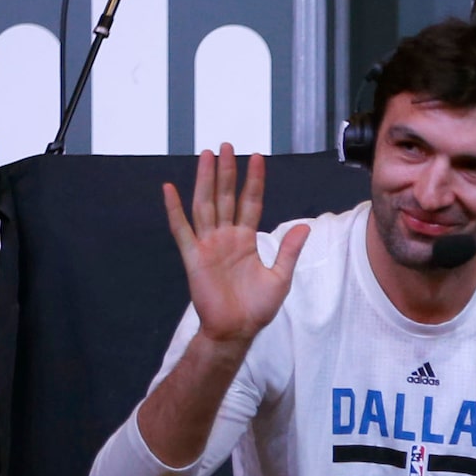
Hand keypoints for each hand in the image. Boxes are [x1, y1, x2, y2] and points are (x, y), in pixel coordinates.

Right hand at [160, 146, 309, 346]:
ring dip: (205, 180)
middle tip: (226, 145)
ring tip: (206, 155)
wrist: (236, 330)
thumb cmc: (257, 307)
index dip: (254, 181)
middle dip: (227, 171)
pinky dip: (174, 209)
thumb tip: (306, 226)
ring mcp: (208, 245)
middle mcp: (226, 237)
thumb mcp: (280, 277)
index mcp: (246, 239)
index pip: (250, 202)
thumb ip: (289, 250)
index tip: (257, 157)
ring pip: (205, 205)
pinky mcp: (193, 257)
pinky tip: (169, 189)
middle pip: (226, 197)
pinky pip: (182, 229)